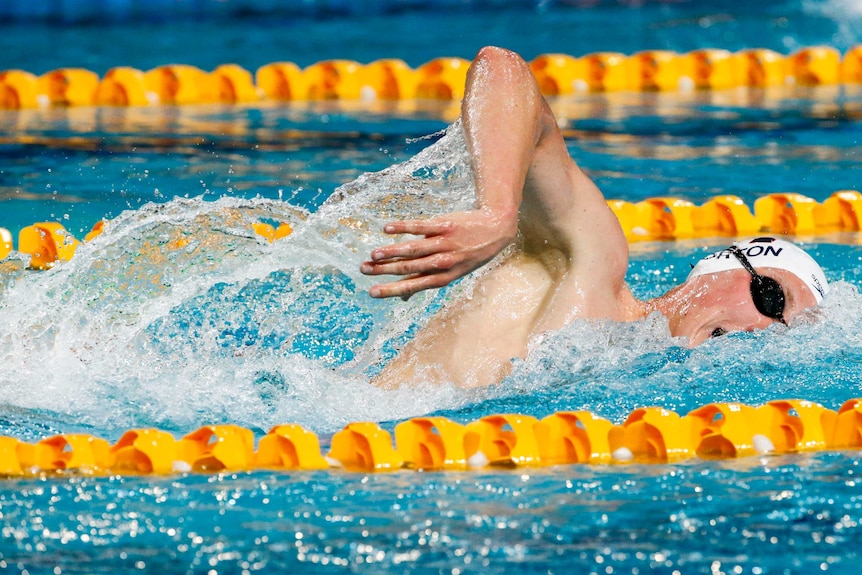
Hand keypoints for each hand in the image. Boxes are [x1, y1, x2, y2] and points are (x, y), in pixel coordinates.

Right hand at [360, 208, 516, 298]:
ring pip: (414, 249)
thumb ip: (427, 282)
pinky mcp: (445, 224)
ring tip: (373, 255)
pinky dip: (403, 227)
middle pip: (409, 267)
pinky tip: (387, 229)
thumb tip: (404, 299)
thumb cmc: (471, 254)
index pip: (413, 286)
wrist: (496, 228)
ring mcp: (444, 243)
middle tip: (364, 270)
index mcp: (443, 277)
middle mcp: (443, 262)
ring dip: (392, 252)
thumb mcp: (454, 273)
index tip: (372, 292)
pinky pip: (421, 226)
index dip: (392, 290)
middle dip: (385, 270)